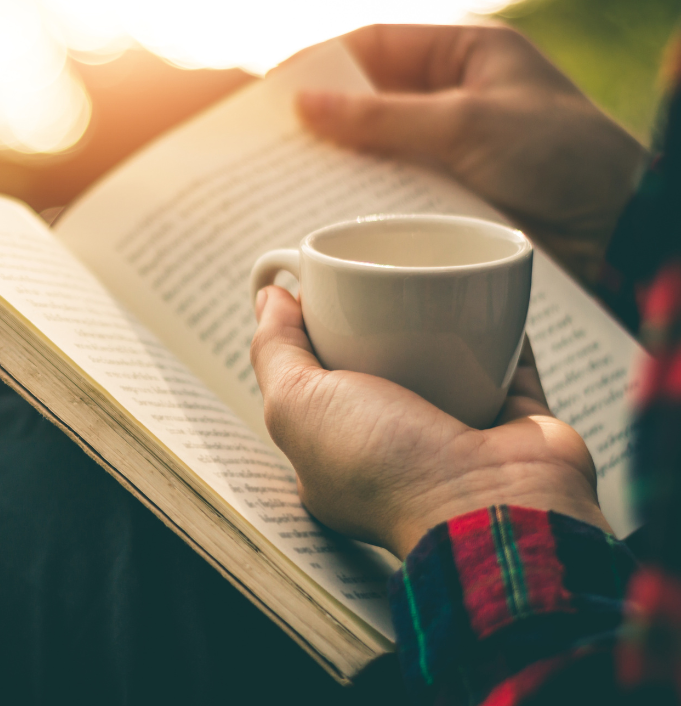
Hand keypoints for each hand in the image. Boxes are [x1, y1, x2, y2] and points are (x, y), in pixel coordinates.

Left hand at [250, 285, 611, 558]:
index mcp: (337, 458)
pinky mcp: (514, 422)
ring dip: (439, 323)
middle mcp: (395, 452)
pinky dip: (503, 331)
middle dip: (375, 324)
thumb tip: (266, 296)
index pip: (315, 388)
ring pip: (445, 365)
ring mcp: (457, 439)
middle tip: (374, 273)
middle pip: (381, 371)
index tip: (318, 290)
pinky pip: (508, 365)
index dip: (310, 338)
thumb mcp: (298, 405)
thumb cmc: (387, 466)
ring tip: (427, 274)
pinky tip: (489, 294)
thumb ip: (276, 351)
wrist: (493, 506)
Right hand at [297, 24, 645, 285]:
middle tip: (269, 146)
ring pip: (379, 153)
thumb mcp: (465, 123)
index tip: (274, 90)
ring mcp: (453, 153)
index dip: (321, 62)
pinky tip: (331, 221)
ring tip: (287, 185)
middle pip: (370, 101)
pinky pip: (395, 196)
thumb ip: (381, 118)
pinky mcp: (453, 202)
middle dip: (323, 121)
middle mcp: (456, 99)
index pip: (375, 46)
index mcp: (466, 56)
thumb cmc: (563, 157)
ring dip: (340, 168)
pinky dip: (364, 205)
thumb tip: (305, 106)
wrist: (621, 235)